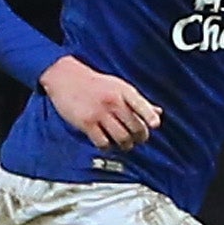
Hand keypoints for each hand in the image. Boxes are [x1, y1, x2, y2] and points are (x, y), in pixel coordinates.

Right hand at [39, 55, 162, 150]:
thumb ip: (138, 101)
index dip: (150, 117)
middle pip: (135, 127)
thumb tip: (158, 113)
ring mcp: (99, 113)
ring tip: (125, 144)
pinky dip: (108, 146)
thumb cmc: (95, 83)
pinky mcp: (86, 123)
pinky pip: (103, 142)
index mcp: (123, 91)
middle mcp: (113, 101)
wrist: (65, 78)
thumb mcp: (119, 87)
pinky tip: (107, 143)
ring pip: (122, 138)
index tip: (154, 125)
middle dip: (140, 137)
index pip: (141, 105)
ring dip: (126, 145)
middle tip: (138, 139)